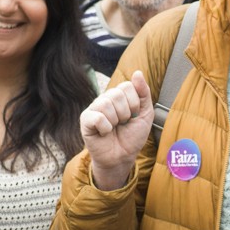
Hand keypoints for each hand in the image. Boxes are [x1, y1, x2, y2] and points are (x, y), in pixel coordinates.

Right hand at [79, 73, 154, 191]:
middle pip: (117, 94)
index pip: (127, 86)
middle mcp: (104, 99)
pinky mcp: (85, 120)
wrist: (123, 157)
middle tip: (122, 124)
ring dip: (115, 121)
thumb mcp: (145, 114)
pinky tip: (104, 133)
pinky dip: (105, 128)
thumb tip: (137, 73)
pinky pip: (97, 117)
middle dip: (125, 113)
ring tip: (113, 128)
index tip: (133, 116)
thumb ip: (144, 93)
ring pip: (106, 104)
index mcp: (118, 96)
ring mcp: (94, 108)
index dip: (134, 103)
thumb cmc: (132, 137)